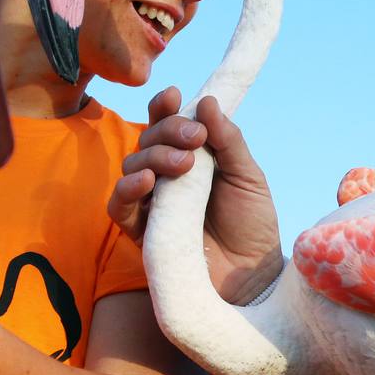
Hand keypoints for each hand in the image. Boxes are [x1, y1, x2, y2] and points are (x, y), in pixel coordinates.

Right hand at [108, 87, 281, 303]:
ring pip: (131, 167)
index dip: (164, 108)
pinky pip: (118, 207)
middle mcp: (166, 178)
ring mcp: (151, 205)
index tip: (175, 95)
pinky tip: (146, 182)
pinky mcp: (141, 234)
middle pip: (147, 141)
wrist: (255, 279)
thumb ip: (228, 141)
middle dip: (166, 131)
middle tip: (194, 139)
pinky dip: (126, 190)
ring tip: (182, 164)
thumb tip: (207, 101)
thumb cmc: (253, 226)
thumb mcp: (248, 178)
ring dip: (151, 157)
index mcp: (191, 158)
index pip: (166, 124)